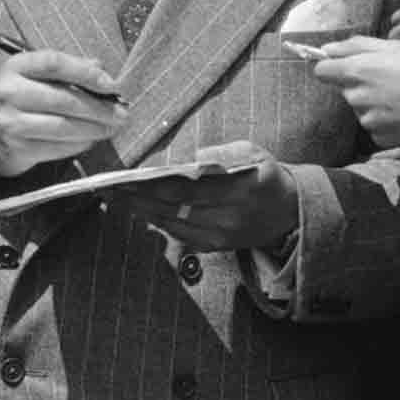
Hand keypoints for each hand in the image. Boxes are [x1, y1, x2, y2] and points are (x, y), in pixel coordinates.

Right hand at [0, 48, 125, 188]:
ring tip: (111, 128)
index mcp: (15, 67)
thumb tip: (100, 67)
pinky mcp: (16, 148)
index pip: (55, 63)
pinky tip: (90, 140)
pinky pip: (58, 147)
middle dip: (99, 108)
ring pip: (64, 127)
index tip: (111, 84)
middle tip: (121, 113)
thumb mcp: (30, 76)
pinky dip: (80, 144)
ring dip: (94, 129)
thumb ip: (64, 70)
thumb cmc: (13, 100)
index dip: (86, 73)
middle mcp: (9, 92)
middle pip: (64, 99)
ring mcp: (10, 122)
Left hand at [120, 142, 299, 252]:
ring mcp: (222, 236)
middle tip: (109, 189)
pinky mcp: (217, 247)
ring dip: (142, 212)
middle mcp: (229, 217)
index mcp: (239, 190)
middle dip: (137, 200)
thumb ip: (223, 153)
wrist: (290, 211)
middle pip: (173, 210)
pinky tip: (141, 212)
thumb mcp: (252, 152)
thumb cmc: (266, 174)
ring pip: (173, 225)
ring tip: (118, 199)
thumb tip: (193, 158)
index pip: (186, 191)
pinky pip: (181, 237)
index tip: (126, 179)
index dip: (152, 187)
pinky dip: (159, 224)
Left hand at [314, 36, 399, 146]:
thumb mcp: (399, 47)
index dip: (333, 68)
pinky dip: (388, 122)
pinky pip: (376, 128)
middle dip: (363, 85)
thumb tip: (327, 49)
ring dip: (377, 104)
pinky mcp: (381, 138)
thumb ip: (357, 46)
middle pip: (347, 90)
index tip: (346, 67)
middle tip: (394, 80)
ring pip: (363, 109)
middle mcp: (358, 96)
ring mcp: (369, 120)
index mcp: (359, 69)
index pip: (322, 71)